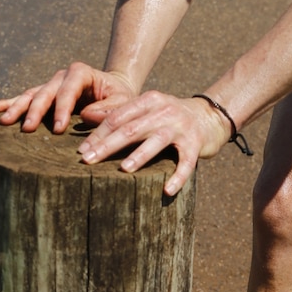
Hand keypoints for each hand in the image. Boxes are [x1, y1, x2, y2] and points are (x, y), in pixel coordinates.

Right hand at [0, 63, 136, 133]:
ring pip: (31, 95)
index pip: (69, 89)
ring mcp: (50, 84)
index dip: (62, 108)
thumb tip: (88, 115)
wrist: (115, 91)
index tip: (58, 128)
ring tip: (4, 121)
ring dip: (17, 108)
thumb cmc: (121, 98)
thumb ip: (109, 108)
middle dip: (35, 111)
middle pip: (45, 92)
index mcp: (82, 73)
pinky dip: (8, 103)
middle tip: (26, 128)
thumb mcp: (123, 102)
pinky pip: (24, 98)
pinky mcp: (44, 95)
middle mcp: (62, 76)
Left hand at [75, 92, 229, 195]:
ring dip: (140, 156)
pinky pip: (186, 162)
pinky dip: (178, 176)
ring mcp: (181, 127)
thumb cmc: (169, 117)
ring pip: (157, 141)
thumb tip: (86, 117)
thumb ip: (122, 112)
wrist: (210, 116)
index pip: (119, 117)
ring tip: (123, 169)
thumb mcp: (147, 108)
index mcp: (149, 101)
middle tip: (88, 161)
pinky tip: (168, 190)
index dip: (99, 133)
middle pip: (132, 128)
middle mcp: (165, 111)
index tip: (81, 150)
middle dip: (108, 145)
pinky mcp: (196, 143)